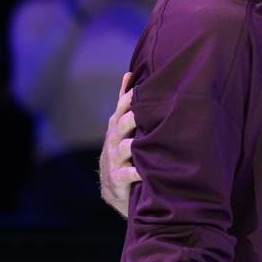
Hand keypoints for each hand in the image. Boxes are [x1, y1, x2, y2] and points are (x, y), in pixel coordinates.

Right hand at [99, 72, 139, 217]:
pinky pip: (128, 174)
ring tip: (147, 140)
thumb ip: (125, 102)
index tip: (144, 87)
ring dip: (136, 144)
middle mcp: (114, 141)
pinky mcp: (118, 179)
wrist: (115, 188)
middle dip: (133, 116)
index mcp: (117, 126)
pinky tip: (147, 169)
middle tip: (146, 110)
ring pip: (125, 148)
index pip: (122, 108)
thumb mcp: (122, 126)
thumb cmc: (124, 150)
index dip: (130, 97)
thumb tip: (129, 72)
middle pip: (122, 125)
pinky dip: (138, 171)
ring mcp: (115, 160)